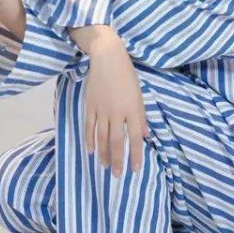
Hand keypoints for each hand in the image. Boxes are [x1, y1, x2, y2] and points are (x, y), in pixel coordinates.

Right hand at [84, 39, 149, 176]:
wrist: (108, 58)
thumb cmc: (127, 75)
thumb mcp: (139, 95)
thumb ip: (141, 117)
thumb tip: (144, 136)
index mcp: (132, 110)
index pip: (134, 138)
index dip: (135, 155)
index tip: (135, 170)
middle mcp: (117, 112)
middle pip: (116, 142)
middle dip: (117, 160)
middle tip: (117, 175)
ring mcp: (102, 109)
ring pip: (101, 137)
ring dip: (103, 154)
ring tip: (105, 166)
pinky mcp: (90, 105)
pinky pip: (89, 126)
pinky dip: (89, 140)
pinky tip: (91, 151)